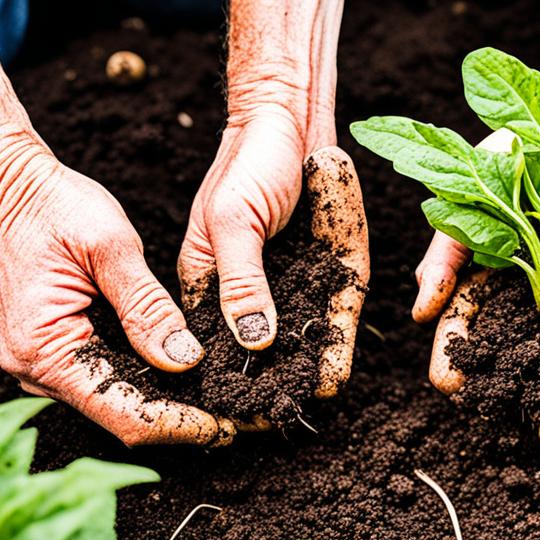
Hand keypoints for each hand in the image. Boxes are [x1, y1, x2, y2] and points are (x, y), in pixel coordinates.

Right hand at [0, 140, 230, 446]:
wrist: (8, 187)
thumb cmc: (53, 207)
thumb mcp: (111, 248)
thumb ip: (147, 307)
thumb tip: (184, 359)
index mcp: (43, 349)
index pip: (122, 411)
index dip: (179, 424)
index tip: (228, 426)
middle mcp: (35, 370)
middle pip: (121, 415)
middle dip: (182, 420)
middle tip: (240, 417)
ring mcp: (41, 366)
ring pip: (116, 402)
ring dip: (169, 404)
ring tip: (224, 400)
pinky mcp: (54, 353)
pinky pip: (106, 378)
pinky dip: (148, 381)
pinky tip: (188, 376)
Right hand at [178, 105, 368, 400]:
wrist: (292, 118)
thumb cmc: (250, 161)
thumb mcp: (235, 222)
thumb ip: (242, 283)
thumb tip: (252, 342)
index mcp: (203, 282)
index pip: (203, 347)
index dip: (214, 381)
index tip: (228, 418)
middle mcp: (242, 290)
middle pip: (250, 352)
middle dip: (260, 389)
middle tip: (274, 421)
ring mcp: (283, 282)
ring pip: (290, 340)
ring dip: (298, 372)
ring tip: (309, 404)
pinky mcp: (320, 270)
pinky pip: (326, 314)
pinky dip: (330, 343)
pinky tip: (335, 371)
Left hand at [415, 90, 539, 445]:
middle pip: (525, 351)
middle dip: (511, 387)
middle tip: (497, 416)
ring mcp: (513, 259)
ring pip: (484, 318)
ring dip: (465, 353)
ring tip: (453, 384)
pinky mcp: (481, 226)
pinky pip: (455, 264)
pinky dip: (441, 288)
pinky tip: (432, 315)